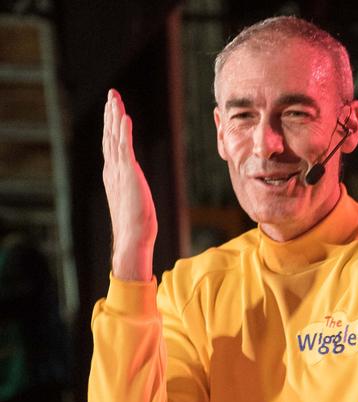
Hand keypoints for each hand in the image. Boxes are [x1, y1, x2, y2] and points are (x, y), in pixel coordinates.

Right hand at [102, 89, 157, 279]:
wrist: (133, 238)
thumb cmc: (137, 227)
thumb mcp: (133, 202)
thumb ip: (132, 191)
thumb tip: (137, 191)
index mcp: (114, 176)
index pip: (111, 147)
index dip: (111, 128)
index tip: (112, 112)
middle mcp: (113, 171)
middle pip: (109, 137)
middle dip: (110, 115)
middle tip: (111, 96)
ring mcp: (119, 172)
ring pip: (114, 138)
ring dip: (115, 116)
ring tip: (115, 98)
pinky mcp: (129, 174)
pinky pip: (125, 148)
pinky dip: (124, 131)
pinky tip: (125, 117)